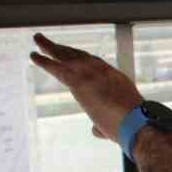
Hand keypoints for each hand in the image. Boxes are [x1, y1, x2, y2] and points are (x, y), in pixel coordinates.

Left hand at [30, 33, 144, 144]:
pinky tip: (34, 55)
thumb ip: (103, 125)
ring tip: (38, 40)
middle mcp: (103, 71)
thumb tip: (96, 130)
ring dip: (51, 48)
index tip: (70, 54)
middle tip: (50, 44)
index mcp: (115, 78)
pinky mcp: (79, 81)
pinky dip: (44, 61)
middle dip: (64, 49)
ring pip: (66, 56)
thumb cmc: (133, 128)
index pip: (95, 64)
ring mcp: (90, 73)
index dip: (81, 59)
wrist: (138, 123)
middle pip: (79, 55)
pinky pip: (57, 67)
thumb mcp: (120, 122)